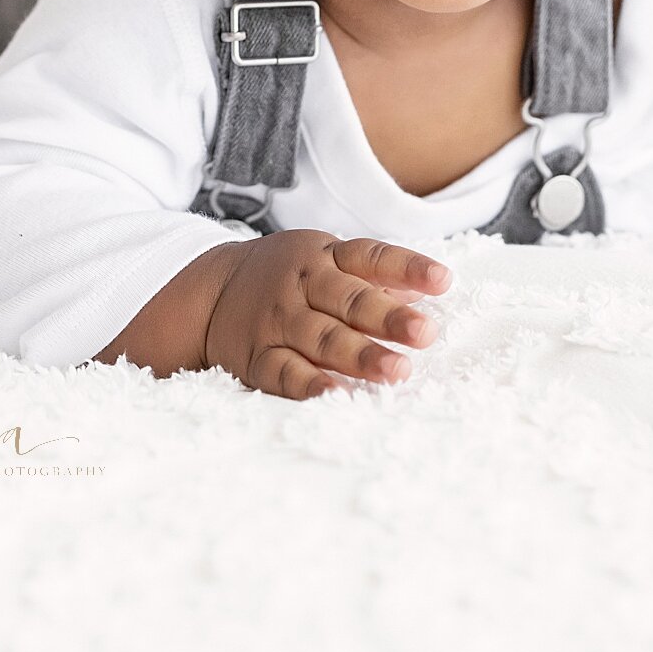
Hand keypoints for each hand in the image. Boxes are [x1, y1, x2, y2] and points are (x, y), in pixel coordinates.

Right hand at [203, 231, 451, 399]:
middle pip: (348, 300)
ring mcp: (278, 321)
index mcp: (324, 257)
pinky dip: (309, 383)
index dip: (408, 268)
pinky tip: (336, 394)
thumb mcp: (326, 261)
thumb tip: (431, 286)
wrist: (209, 293)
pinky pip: (284, 371)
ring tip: (398, 371)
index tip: (443, 280)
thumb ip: (375, 276)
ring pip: (321, 337)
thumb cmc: (286, 278)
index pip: (371, 257)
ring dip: (360, 355)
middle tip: (425, 333)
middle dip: (388, 318)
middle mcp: (302, 286)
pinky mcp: (257, 356)